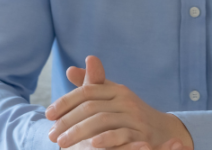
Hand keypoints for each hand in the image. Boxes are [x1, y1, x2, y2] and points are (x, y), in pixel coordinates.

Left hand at [46, 56, 192, 149]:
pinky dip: (106, 138)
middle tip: (51, 134)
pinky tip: (92, 145)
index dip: (66, 101)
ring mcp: (134, 116)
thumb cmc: (130, 115)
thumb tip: (70, 70)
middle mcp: (125, 99)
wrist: (163, 131)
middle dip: (68, 121)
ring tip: (62, 144)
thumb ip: (92, 85)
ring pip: (102, 120)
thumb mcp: (112, 98)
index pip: (87, 91)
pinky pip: (121, 134)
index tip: (48, 114)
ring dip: (79, 132)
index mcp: (116, 89)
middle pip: (91, 106)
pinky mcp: (141, 133)